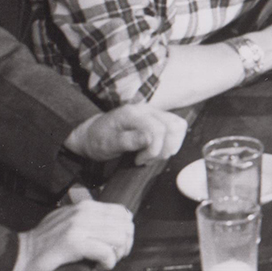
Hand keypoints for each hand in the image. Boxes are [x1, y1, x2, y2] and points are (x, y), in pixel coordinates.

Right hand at [9, 188, 134, 270]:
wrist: (19, 258)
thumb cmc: (44, 246)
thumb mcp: (68, 222)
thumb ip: (89, 220)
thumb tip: (114, 226)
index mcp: (84, 206)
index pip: (122, 212)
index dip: (126, 230)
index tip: (117, 245)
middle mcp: (82, 212)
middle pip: (124, 225)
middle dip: (125, 244)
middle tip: (114, 256)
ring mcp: (77, 226)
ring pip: (119, 237)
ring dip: (117, 254)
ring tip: (106, 262)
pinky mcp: (73, 243)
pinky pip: (106, 252)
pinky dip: (109, 262)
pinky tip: (100, 267)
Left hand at [63, 105, 186, 167]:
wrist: (93, 133)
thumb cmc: (98, 140)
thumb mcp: (107, 144)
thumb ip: (128, 141)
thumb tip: (149, 139)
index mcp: (132, 113)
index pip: (158, 130)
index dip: (154, 150)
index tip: (139, 161)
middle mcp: (146, 109)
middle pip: (173, 126)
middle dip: (164, 148)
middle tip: (147, 159)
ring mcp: (153, 112)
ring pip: (178, 125)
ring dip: (170, 145)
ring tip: (152, 155)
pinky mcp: (158, 118)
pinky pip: (175, 127)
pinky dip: (171, 141)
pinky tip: (157, 149)